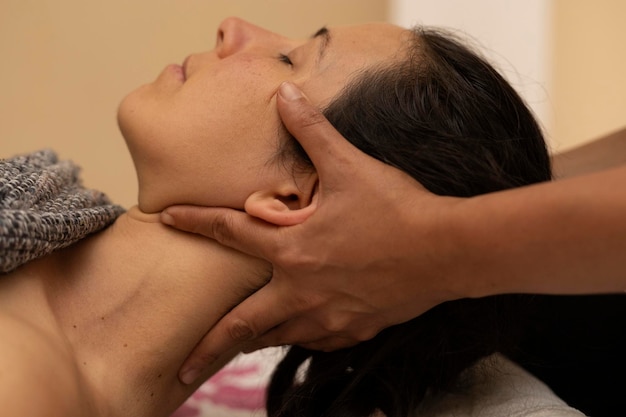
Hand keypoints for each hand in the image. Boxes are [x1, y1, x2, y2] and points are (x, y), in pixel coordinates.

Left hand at [162, 82, 460, 384]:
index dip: (195, 223)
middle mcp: (302, 291)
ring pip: (278, 338)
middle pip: (242, 325)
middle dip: (208, 348)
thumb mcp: (350, 164)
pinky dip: (300, 338)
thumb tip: (286, 93)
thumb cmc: (397, 210)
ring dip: (254, 341)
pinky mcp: (356, 330)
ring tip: (236, 348)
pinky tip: (300, 333)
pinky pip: (317, 342)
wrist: (447, 251)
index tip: (166, 220)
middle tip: (182, 370)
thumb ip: (313, 131)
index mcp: (293, 250)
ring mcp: (329, 317)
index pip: (230, 234)